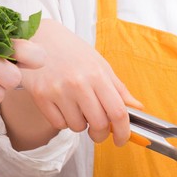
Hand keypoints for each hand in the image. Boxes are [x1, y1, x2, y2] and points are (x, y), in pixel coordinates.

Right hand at [4, 17, 139, 145]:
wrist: (39, 37)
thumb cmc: (72, 51)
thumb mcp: (99, 64)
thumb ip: (118, 89)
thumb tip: (137, 108)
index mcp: (97, 74)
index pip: (118, 112)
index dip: (124, 132)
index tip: (122, 139)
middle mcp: (78, 83)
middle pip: (99, 124)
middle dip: (101, 133)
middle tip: (99, 129)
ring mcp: (58, 91)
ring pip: (77, 127)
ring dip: (80, 124)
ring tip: (76, 107)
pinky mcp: (41, 97)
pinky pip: (59, 124)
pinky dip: (63, 120)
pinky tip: (62, 105)